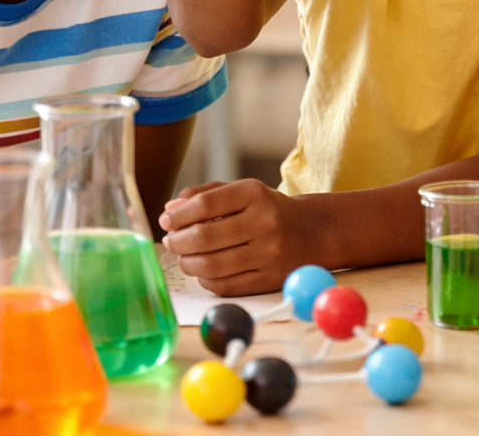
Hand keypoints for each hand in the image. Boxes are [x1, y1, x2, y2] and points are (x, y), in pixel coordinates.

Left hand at [158, 179, 312, 295]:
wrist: (312, 232)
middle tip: (171, 242)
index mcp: (255, 194)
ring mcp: (269, 254)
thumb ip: (204, 196)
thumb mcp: (242, 192)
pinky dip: (205, 279)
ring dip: (188, 263)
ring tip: (184, 256)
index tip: (166, 222)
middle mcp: (265, 222)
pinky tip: (204, 270)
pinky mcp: (269, 280)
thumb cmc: (267, 210)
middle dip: (178, 242)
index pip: (205, 205)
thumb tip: (169, 211)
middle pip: (205, 237)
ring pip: (211, 266)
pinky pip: (224, 286)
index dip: (178, 216)